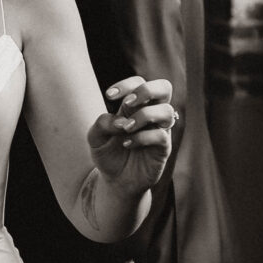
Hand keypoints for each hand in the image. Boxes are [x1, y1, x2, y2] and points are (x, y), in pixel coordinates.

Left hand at [86, 76, 176, 191]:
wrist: (116, 180)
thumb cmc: (108, 154)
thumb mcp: (95, 138)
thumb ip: (102, 123)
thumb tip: (119, 120)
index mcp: (135, 106)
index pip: (139, 82)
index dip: (126, 84)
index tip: (109, 96)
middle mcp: (151, 114)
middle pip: (164, 87)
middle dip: (147, 90)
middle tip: (127, 104)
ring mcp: (159, 130)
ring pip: (167, 111)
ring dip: (144, 115)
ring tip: (126, 128)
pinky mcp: (164, 148)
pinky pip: (162, 135)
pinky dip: (142, 137)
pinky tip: (127, 144)